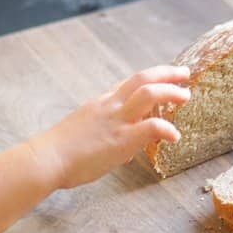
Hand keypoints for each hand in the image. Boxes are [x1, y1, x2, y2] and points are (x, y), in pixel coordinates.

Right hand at [28, 65, 190, 189]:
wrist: (46, 159)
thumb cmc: (60, 153)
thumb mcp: (84, 133)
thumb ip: (105, 136)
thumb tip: (122, 150)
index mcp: (101, 103)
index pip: (129, 83)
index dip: (149, 77)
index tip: (164, 76)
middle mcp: (110, 106)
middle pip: (142, 78)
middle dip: (166, 73)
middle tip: (184, 73)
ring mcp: (116, 121)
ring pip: (149, 94)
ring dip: (171, 91)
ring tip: (186, 95)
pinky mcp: (121, 140)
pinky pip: (151, 127)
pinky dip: (167, 128)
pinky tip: (175, 136)